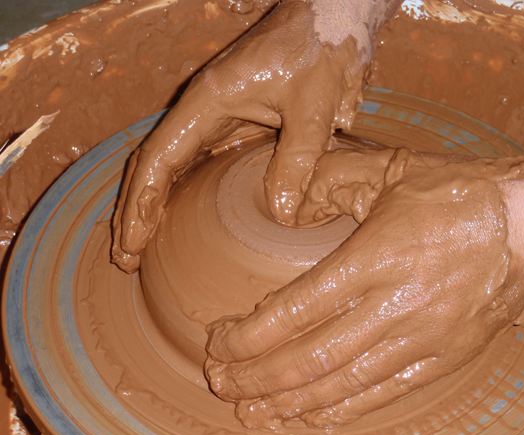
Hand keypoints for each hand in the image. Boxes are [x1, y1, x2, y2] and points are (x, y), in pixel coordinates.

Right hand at [111, 0, 370, 271]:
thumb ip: (299, 159)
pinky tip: (181, 217)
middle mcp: (205, 108)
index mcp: (209, 100)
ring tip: (141, 246)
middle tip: (126, 257)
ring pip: (174, 164)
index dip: (142, 203)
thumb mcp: (315, 106)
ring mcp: (219, 113)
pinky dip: (184, 191)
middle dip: (136, 211)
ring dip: (155, 204)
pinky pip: (201, 159)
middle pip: (155, 164)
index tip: (132, 242)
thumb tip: (281, 215)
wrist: (334, 13)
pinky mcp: (240, 119)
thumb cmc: (322, 48)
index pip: (161, 158)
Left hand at [204, 148, 523, 428]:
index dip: (250, 336)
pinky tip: (311, 415)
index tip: (219, 344)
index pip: (296, 309)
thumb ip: (332, 179)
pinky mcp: (446, 356)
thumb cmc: (462, 192)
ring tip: (253, 411)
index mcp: (378, 255)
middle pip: (311, 357)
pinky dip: (344, 408)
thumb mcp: (392, 168)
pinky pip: (386, 392)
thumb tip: (287, 204)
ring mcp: (424, 337)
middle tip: (221, 384)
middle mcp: (397, 304)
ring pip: (344, 384)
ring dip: (291, 402)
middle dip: (257, 377)